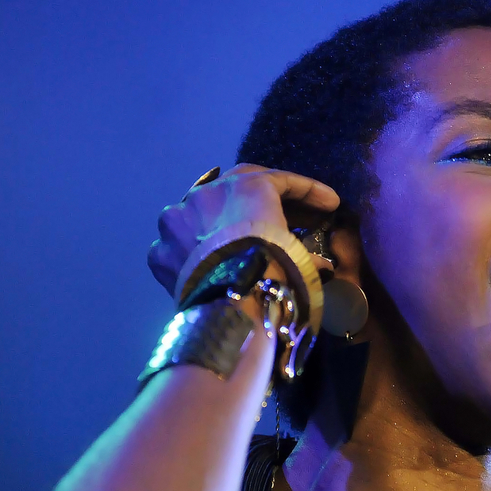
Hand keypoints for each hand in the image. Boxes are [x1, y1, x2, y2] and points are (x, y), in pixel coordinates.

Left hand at [148, 164, 339, 297]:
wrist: (230, 310)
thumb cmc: (272, 272)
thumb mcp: (299, 257)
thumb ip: (306, 254)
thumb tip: (320, 267)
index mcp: (247, 188)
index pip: (284, 181)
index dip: (311, 191)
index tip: (330, 204)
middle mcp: (207, 194)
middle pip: (238, 186)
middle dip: (263, 197)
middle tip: (285, 210)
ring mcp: (177, 220)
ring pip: (202, 212)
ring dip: (221, 221)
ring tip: (237, 236)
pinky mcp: (159, 251)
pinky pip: (180, 244)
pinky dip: (195, 249)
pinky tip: (206, 261)